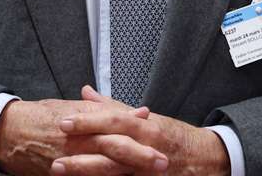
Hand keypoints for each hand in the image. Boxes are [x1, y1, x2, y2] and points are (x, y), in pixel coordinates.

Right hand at [0, 93, 164, 175]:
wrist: (8, 132)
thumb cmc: (41, 117)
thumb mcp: (73, 107)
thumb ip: (106, 110)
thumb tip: (140, 111)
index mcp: (82, 119)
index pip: (114, 123)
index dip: (136, 129)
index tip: (157, 132)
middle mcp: (77, 139)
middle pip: (113, 148)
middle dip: (139, 156)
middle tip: (161, 161)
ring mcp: (70, 160)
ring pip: (102, 168)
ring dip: (125, 172)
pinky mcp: (62, 174)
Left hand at [52, 87, 229, 175]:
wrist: (207, 160)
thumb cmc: (173, 137)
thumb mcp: (146, 118)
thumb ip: (114, 107)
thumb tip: (86, 94)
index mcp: (146, 128)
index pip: (113, 121)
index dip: (88, 121)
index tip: (64, 122)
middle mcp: (146, 149)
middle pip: (110, 149)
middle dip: (81, 153)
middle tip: (54, 153)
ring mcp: (147, 172)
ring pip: (114, 172)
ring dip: (87, 172)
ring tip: (61, 171)